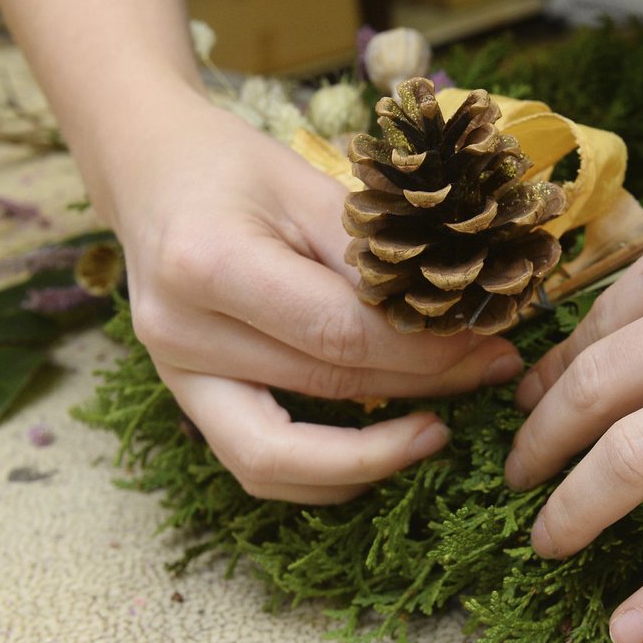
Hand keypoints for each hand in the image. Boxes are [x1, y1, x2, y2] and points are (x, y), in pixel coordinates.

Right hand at [96, 94, 522, 502]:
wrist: (152, 175)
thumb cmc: (233, 168)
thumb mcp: (308, 186)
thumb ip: (371, 258)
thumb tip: (455, 318)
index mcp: (206, 263)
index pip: (337, 334)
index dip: (423, 351)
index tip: (487, 342)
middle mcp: (178, 333)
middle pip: (324, 387)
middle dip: (421, 388)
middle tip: (490, 370)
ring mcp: (174, 376)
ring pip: (280, 458)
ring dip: (372, 456)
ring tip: (439, 430)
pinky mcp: (187, 399)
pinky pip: (255, 466)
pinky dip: (323, 474)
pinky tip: (382, 450)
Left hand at [505, 170, 642, 642]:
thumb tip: (640, 320)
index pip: (597, 323)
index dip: (551, 374)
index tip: (534, 404)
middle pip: (591, 391)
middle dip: (535, 443)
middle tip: (514, 475)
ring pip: (631, 462)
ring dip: (569, 511)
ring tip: (545, 539)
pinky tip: (628, 629)